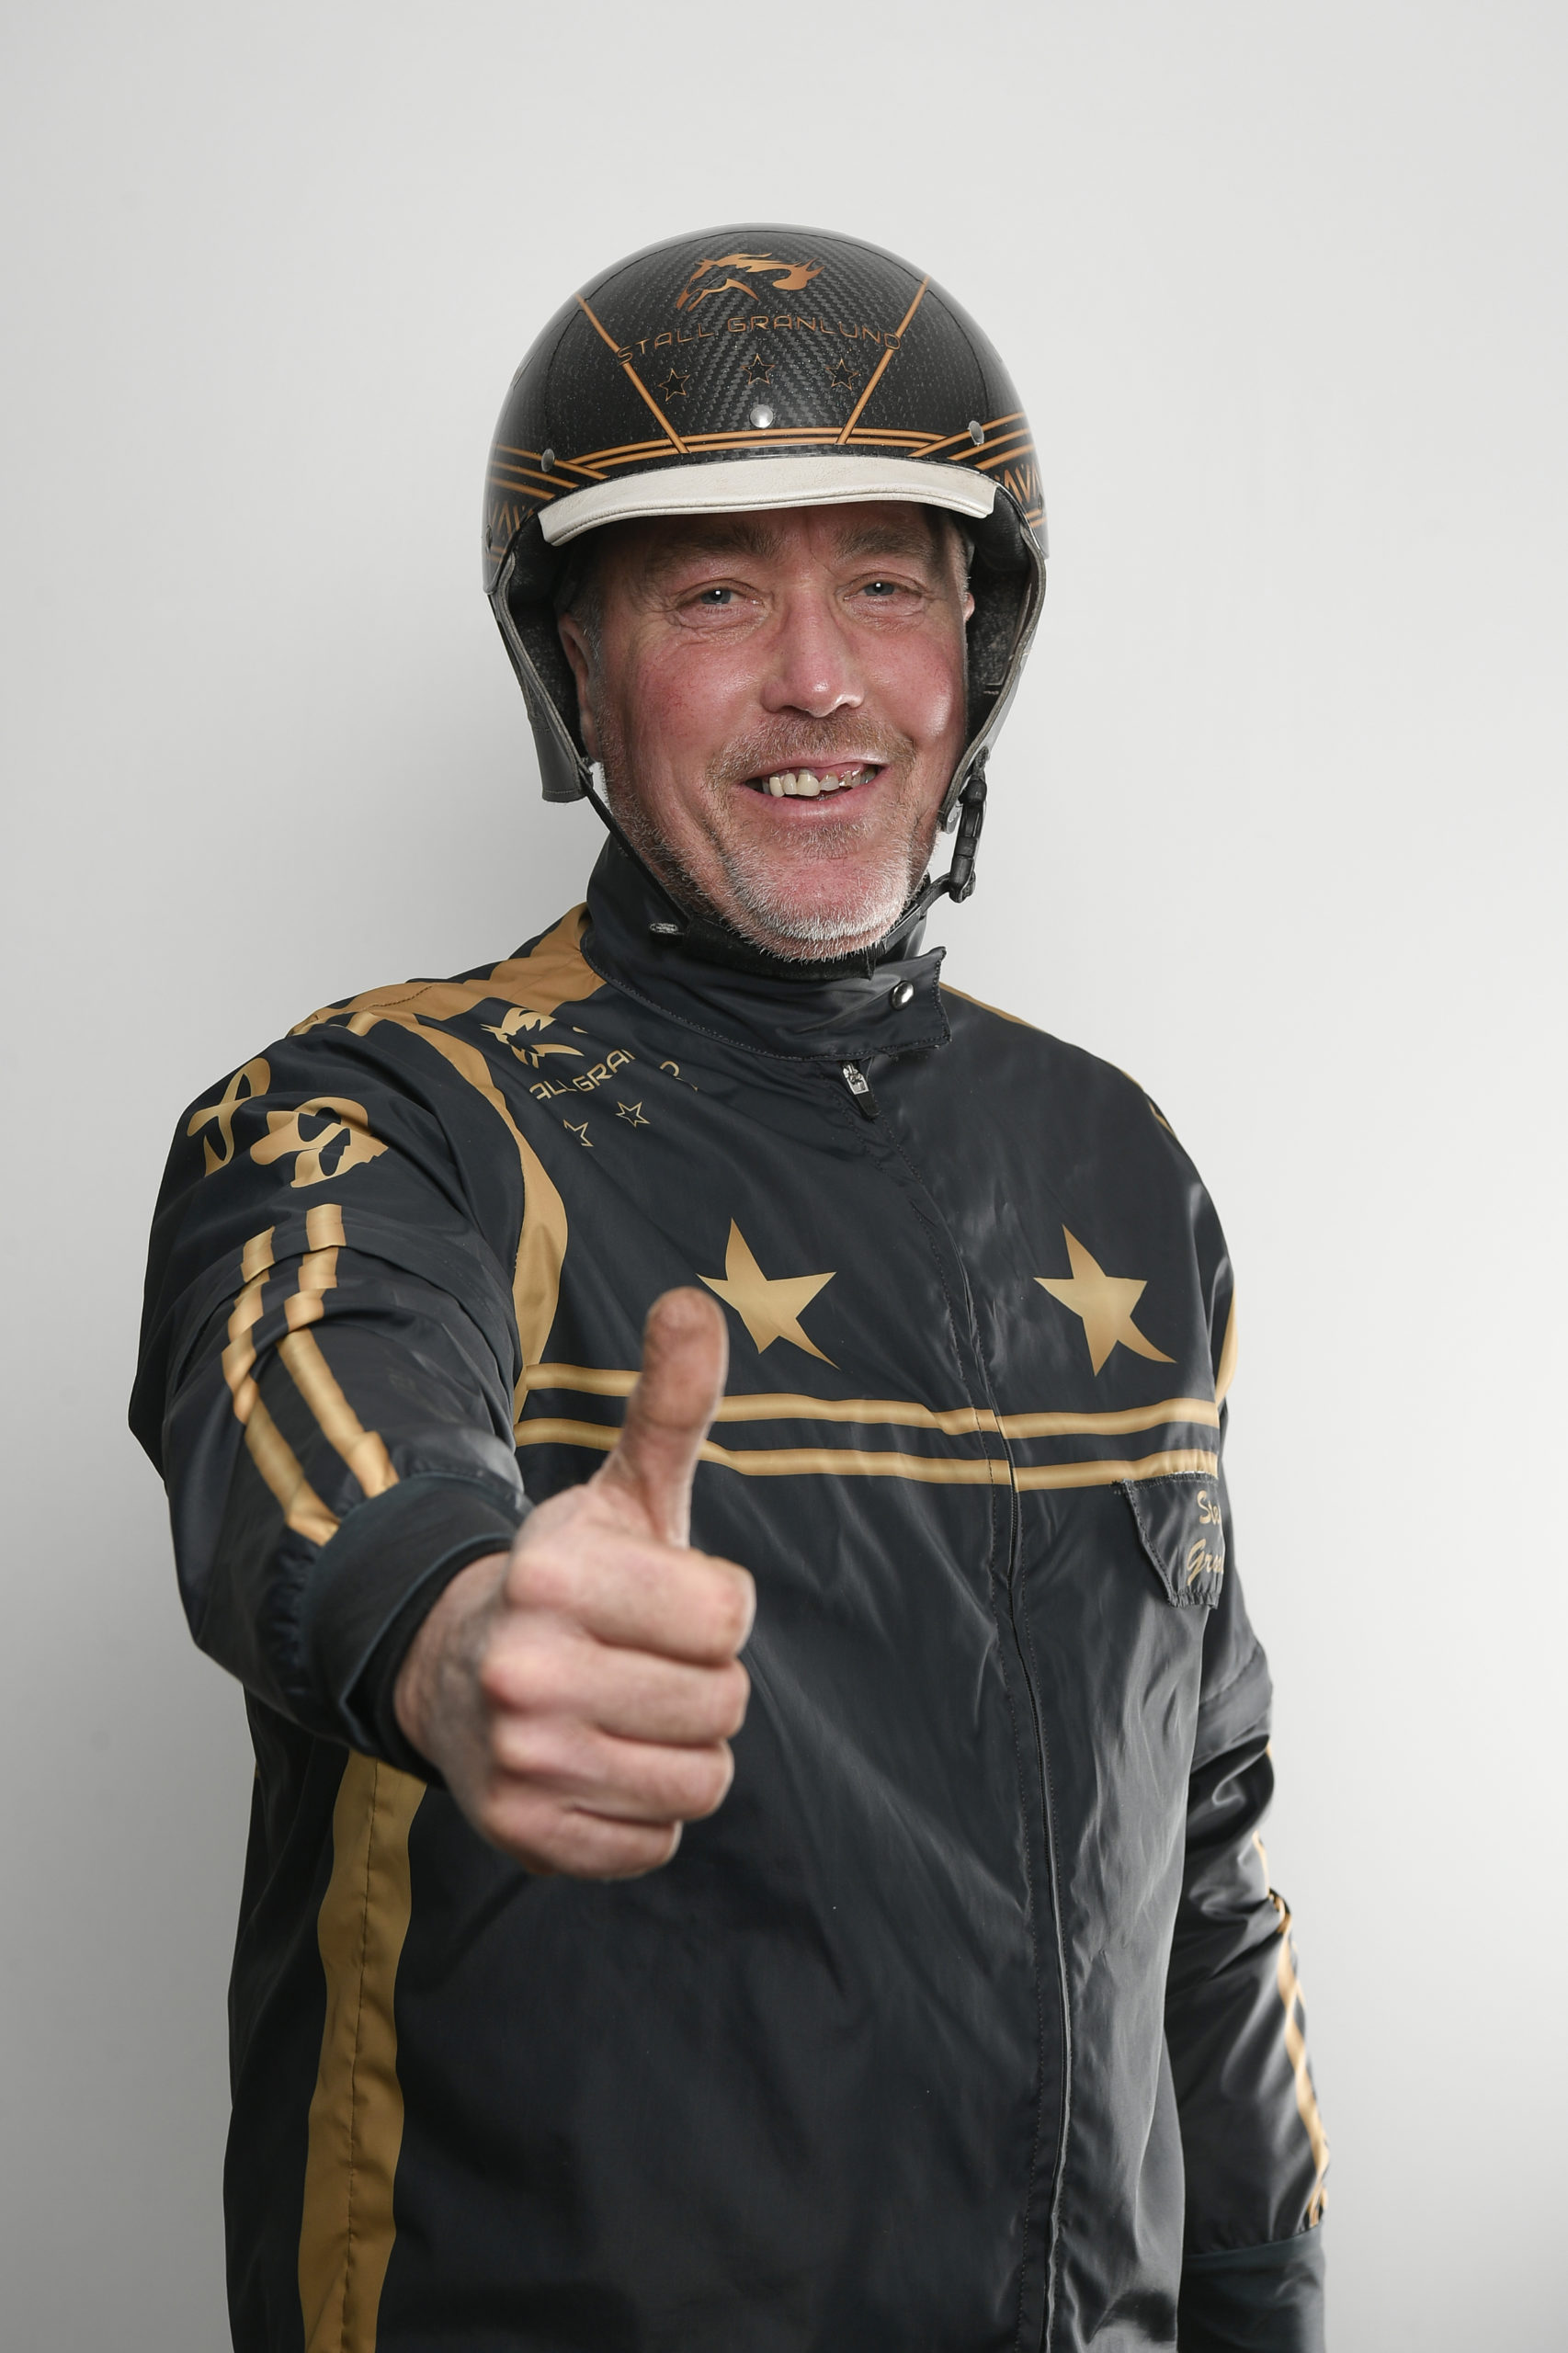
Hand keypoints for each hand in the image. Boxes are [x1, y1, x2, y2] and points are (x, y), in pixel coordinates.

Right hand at [394, 1288, 753, 1877]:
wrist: (454, 1668)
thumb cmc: (571, 1579)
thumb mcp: (623, 1489)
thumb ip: (670, 1403)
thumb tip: (695, 1301)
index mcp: (551, 1570)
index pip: (729, 1614)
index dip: (714, 1606)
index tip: (663, 1598)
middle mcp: (523, 1667)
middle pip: (724, 1702)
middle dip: (703, 1681)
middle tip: (642, 1660)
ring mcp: (518, 1758)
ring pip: (701, 1780)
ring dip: (681, 1747)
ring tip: (625, 1710)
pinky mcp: (523, 1834)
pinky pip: (657, 1841)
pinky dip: (644, 1811)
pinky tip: (600, 1764)